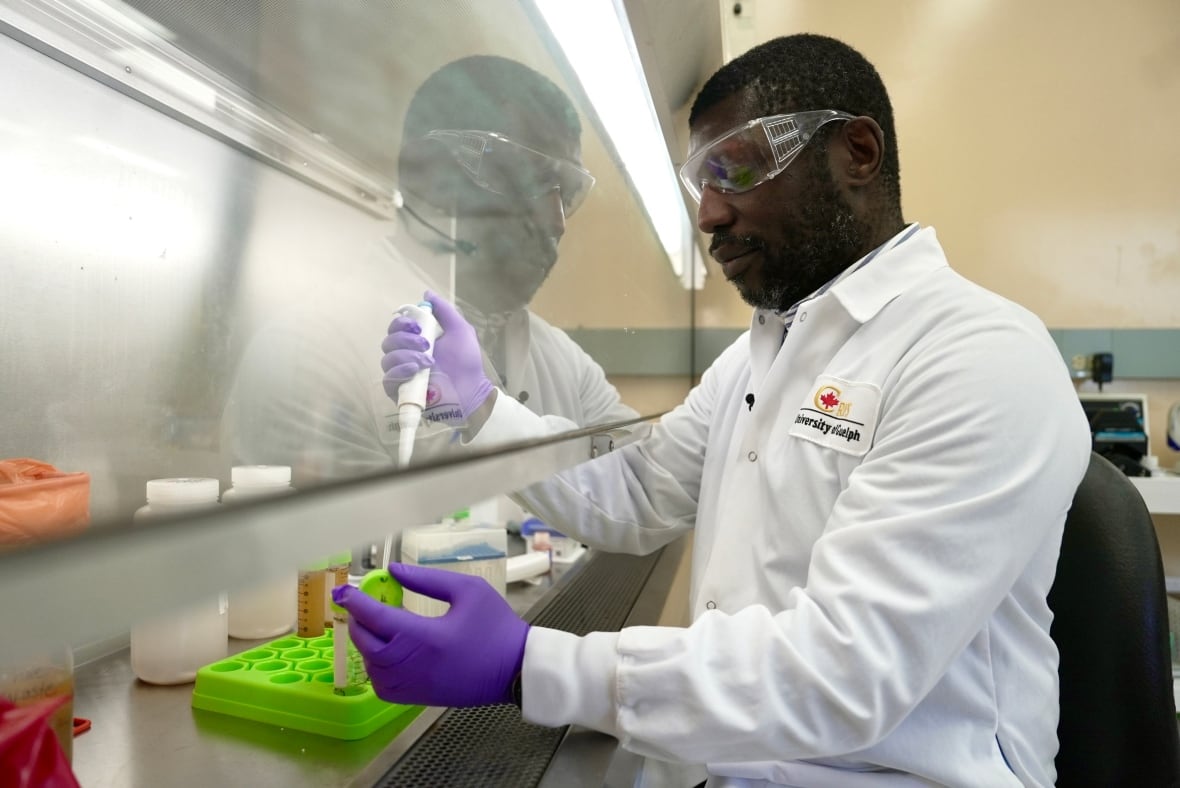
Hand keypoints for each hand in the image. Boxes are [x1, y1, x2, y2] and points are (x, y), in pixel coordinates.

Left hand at [332, 562, 528, 706]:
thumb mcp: (468, 591)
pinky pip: (384, 687)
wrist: (517, 667)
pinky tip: (385, 654)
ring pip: (372, 668)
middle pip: (368, 644)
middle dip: (359, 622)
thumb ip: (428, 579)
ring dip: (366, 646)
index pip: (377, 618)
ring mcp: (415, 685)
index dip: (356, 603)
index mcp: (426, 636)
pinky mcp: (420, 697)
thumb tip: (393, 571)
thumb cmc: (496, 626)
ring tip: (374, 628)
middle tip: (360, 606)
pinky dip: (376, 670)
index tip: (343, 591)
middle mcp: (414, 665)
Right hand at [381, 292, 493, 417]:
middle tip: (426, 344)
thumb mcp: (459, 330)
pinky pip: (388, 378)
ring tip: (428, 361)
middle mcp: (405, 356)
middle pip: (388, 341)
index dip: (401, 323)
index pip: (396, 327)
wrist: (471, 389)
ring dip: (407, 355)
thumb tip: (427, 293)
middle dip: (406, 339)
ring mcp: (402, 374)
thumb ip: (444, 311)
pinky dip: (400, 370)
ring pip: (387, 359)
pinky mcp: (400, 391)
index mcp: (416, 340)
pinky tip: (416, 370)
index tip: (417, 326)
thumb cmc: (466, 361)